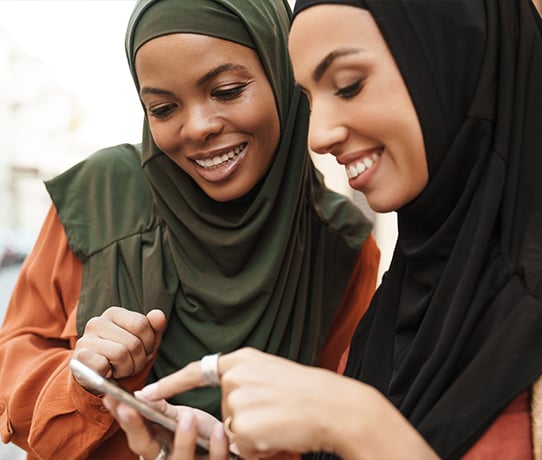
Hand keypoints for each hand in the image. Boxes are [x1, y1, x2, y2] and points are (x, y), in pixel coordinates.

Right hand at [72, 307, 165, 387]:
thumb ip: (153, 327)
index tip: (143, 350)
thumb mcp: (143, 341)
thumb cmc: (125, 355)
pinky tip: (107, 372)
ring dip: (126, 368)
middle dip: (138, 360)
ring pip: (120, 354)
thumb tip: (158, 315)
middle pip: (133, 342)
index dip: (149, 343)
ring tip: (120, 368)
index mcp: (114, 313)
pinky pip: (103, 366)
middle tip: (131, 364)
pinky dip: (109, 374)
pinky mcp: (78, 357)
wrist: (97, 376)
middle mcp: (97, 322)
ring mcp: (85, 339)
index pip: (141, 324)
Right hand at [103, 396, 230, 459]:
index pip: (135, 434)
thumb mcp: (179, 418)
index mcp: (156, 447)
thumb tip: (140, 394)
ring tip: (188, 416)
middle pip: (147, 450)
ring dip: (183, 440)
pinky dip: (217, 448)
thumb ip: (161, 410)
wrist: (232, 449)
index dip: (124, 419)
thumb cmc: (201, 434)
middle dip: (137, 429)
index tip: (112, 398)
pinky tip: (219, 430)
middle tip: (133, 406)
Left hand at [137, 348, 438, 459]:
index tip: (145, 393)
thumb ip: (246, 383)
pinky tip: (281, 434)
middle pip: (225, 411)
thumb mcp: (272, 375)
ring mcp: (237, 400)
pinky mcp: (242, 425)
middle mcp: (235, 376)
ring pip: (234, 432)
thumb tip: (230, 413)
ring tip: (283, 423)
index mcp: (243, 360)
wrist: (336, 407)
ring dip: (257, 437)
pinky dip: (262, 448)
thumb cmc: (310, 393)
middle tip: (279, 414)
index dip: (171, 384)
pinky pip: (244, 447)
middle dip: (246, 423)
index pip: (197, 370)